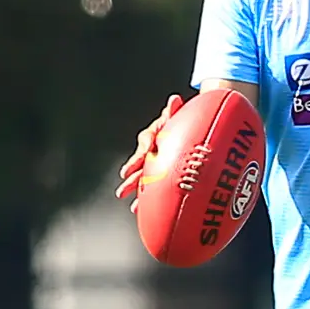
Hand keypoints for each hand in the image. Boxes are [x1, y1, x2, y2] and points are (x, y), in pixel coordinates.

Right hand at [115, 94, 183, 212]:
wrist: (187, 124)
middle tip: (122, 191)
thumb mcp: (177, 115)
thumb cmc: (179, 120)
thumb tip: (174, 99)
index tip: (132, 166)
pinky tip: (143, 209)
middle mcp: (152, 149)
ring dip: (139, 192)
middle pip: (141, 165)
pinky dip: (149, 196)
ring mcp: (156, 161)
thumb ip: (174, 110)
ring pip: (145, 177)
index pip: (146, 144)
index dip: (140, 155)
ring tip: (133, 207)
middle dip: (132, 180)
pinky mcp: (161, 170)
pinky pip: (154, 184)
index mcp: (155, 135)